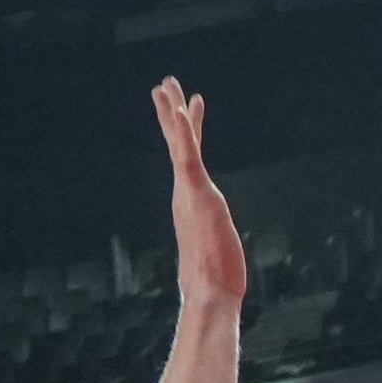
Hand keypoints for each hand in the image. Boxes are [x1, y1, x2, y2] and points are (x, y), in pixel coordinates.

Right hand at [152, 78, 244, 309]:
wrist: (208, 298)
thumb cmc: (213, 287)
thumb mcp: (215, 259)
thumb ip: (213, 250)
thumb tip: (216, 266)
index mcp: (189, 205)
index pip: (188, 161)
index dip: (189, 134)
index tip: (188, 108)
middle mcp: (184, 195)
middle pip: (177, 146)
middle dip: (172, 113)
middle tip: (165, 84)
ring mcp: (189, 195)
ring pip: (179, 145)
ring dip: (174, 113)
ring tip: (167, 85)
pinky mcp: (198, 197)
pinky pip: (189, 158)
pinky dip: (186, 133)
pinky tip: (183, 111)